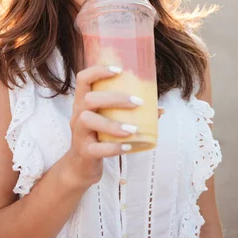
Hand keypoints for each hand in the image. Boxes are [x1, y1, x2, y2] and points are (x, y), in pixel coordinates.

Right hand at [64, 65, 162, 189]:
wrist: (81, 166)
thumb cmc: (98, 136)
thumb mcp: (108, 121)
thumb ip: (128, 113)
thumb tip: (159, 109)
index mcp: (83, 102)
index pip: (83, 78)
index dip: (98, 70)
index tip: (119, 70)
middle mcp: (77, 115)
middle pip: (88, 99)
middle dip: (114, 98)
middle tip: (137, 103)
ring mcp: (78, 134)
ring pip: (88, 121)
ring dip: (112, 124)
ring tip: (133, 129)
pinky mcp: (84, 152)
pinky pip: (96, 148)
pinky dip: (113, 147)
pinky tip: (128, 146)